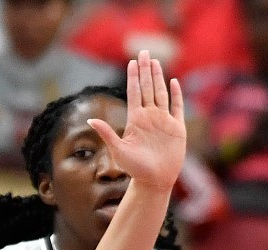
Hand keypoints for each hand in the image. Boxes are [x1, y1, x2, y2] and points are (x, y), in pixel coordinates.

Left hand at [89, 53, 184, 192]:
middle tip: (143, 51)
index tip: (132, 61)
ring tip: (155, 61)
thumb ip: (106, 133)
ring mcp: (163, 120)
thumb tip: (90, 120)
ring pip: (161, 92)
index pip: (134, 92)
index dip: (133, 77)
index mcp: (135, 119)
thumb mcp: (118, 150)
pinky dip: (176, 94)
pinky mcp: (177, 128)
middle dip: (145, 69)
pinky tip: (173, 82)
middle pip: (147, 87)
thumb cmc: (134, 168)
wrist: (154, 180)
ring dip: (158, 77)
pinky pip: (177, 107)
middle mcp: (149, 116)